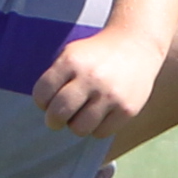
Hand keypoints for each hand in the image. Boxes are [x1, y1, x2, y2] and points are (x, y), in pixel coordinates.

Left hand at [31, 26, 164, 138]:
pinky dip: (96, 128)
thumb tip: (45, 112)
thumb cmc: (95, 55)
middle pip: (58, 113)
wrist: (136, 45)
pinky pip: (101, 133)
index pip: (42, 94)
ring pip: (79, 128)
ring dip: (76, 125)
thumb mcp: (71, 54)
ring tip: (82, 115)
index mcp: (71, 61)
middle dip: (53, 120)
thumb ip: (55, 79)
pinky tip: (100, 114)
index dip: (42, 102)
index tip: (48, 102)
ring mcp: (110, 94)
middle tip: (58, 119)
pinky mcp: (127, 109)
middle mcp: (91, 77)